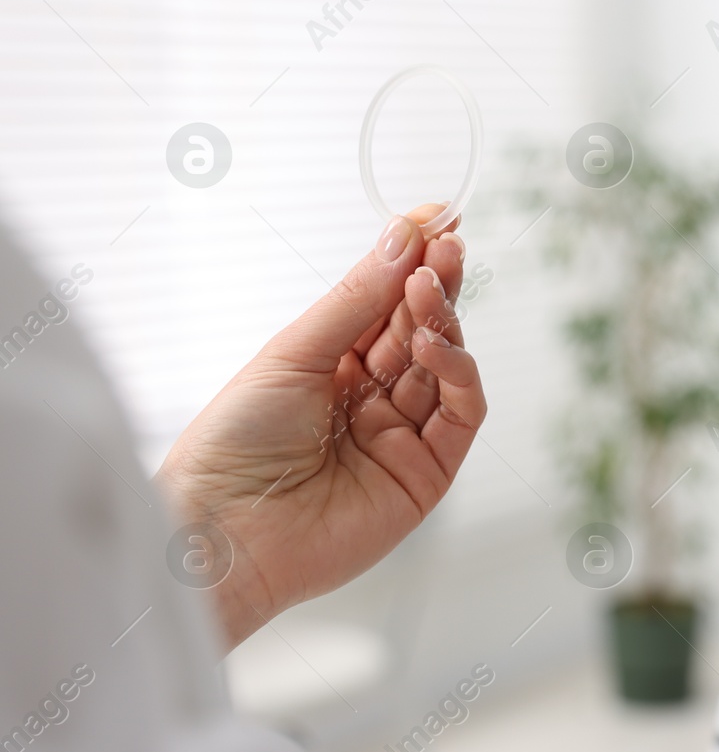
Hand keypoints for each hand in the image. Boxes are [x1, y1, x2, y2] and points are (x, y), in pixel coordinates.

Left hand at [156, 206, 487, 650]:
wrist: (223, 532)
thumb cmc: (235, 444)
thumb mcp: (294, 352)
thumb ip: (358, 298)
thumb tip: (404, 235)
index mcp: (333, 368)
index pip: (387, 306)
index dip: (412, 262)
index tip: (435, 218)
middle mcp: (373, 400)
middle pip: (422, 330)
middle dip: (435, 283)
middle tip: (446, 242)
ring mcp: (403, 437)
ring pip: (446, 366)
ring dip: (442, 322)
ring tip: (427, 288)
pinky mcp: (427, 475)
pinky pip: (462, 415)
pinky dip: (458, 373)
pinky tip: (435, 342)